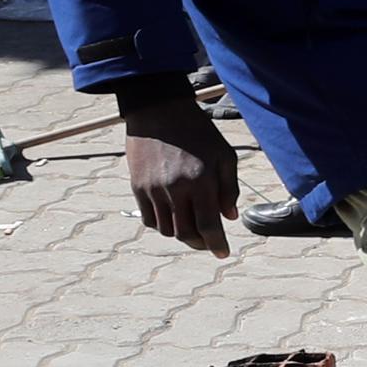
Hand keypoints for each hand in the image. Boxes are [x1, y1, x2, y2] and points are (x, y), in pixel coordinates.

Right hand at [122, 94, 238, 256]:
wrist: (160, 112)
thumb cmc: (199, 133)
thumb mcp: (225, 155)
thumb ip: (229, 188)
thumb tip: (229, 217)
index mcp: (201, 181)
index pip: (209, 225)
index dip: (217, 244)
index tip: (224, 253)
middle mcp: (176, 189)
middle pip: (186, 233)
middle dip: (200, 243)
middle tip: (209, 244)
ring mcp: (153, 190)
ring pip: (166, 230)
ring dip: (181, 235)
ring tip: (193, 229)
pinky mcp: (138, 187)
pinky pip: (149, 219)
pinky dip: (162, 225)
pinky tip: (174, 219)